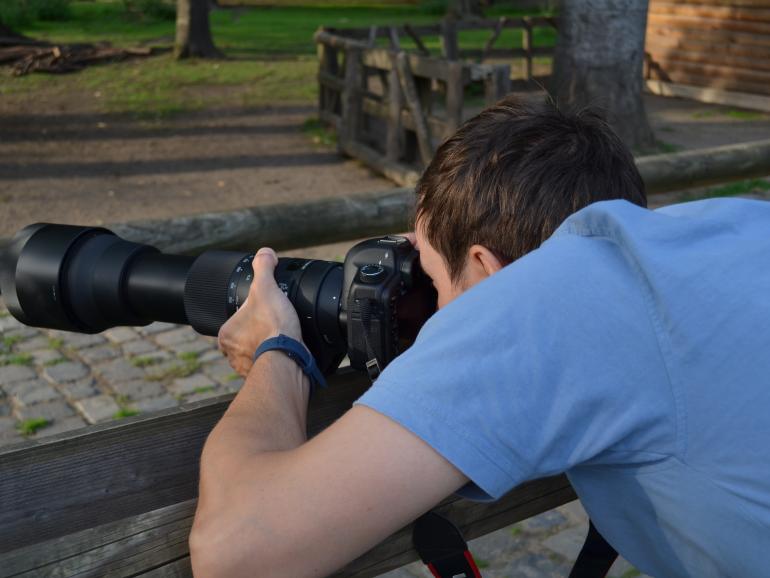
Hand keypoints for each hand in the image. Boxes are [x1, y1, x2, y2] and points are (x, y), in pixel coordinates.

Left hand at [218, 248, 301, 375]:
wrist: (289, 359)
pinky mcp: (266, 378)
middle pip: (245, 339)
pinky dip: (278, 361)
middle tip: (274, 326)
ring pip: (257, 354)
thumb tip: (265, 253)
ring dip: (268, 349)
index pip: (234, 321)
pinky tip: (288, 352)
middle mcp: (232, 355)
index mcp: (226, 334)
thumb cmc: (273, 328)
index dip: (249, 314)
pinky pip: (271, 367)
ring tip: (283, 340)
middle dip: (258, 334)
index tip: (263, 312)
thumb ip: (263, 268)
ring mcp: (248, 369)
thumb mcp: (266, 288)